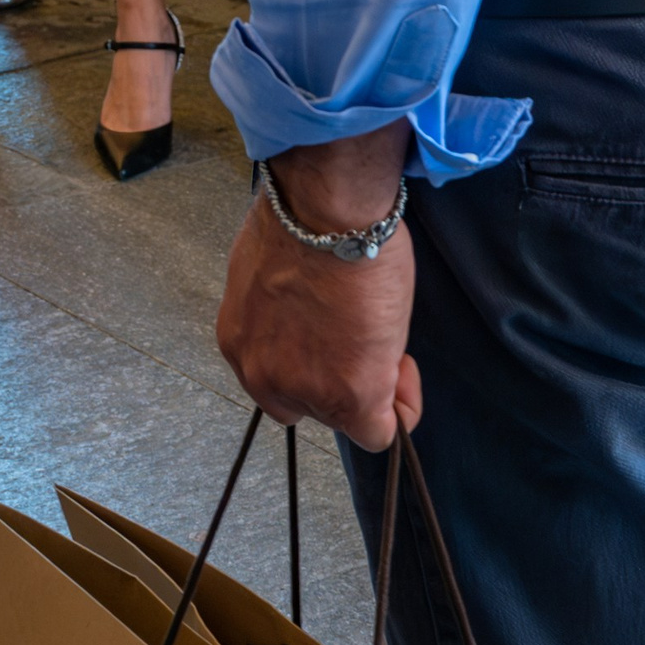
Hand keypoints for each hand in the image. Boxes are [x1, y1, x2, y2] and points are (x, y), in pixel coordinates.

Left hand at [216, 135, 418, 452]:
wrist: (326, 211)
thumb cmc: (304, 219)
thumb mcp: (273, 271)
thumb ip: (285, 310)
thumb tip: (311, 312)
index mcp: (240, 339)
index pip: (276, 377)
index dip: (313, 360)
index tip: (336, 331)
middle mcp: (261, 373)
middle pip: (306, 403)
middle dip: (337, 377)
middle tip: (364, 337)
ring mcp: (305, 388)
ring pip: (345, 416)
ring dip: (371, 383)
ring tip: (385, 335)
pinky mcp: (349, 395)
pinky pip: (380, 433)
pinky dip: (400, 409)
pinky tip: (405, 371)